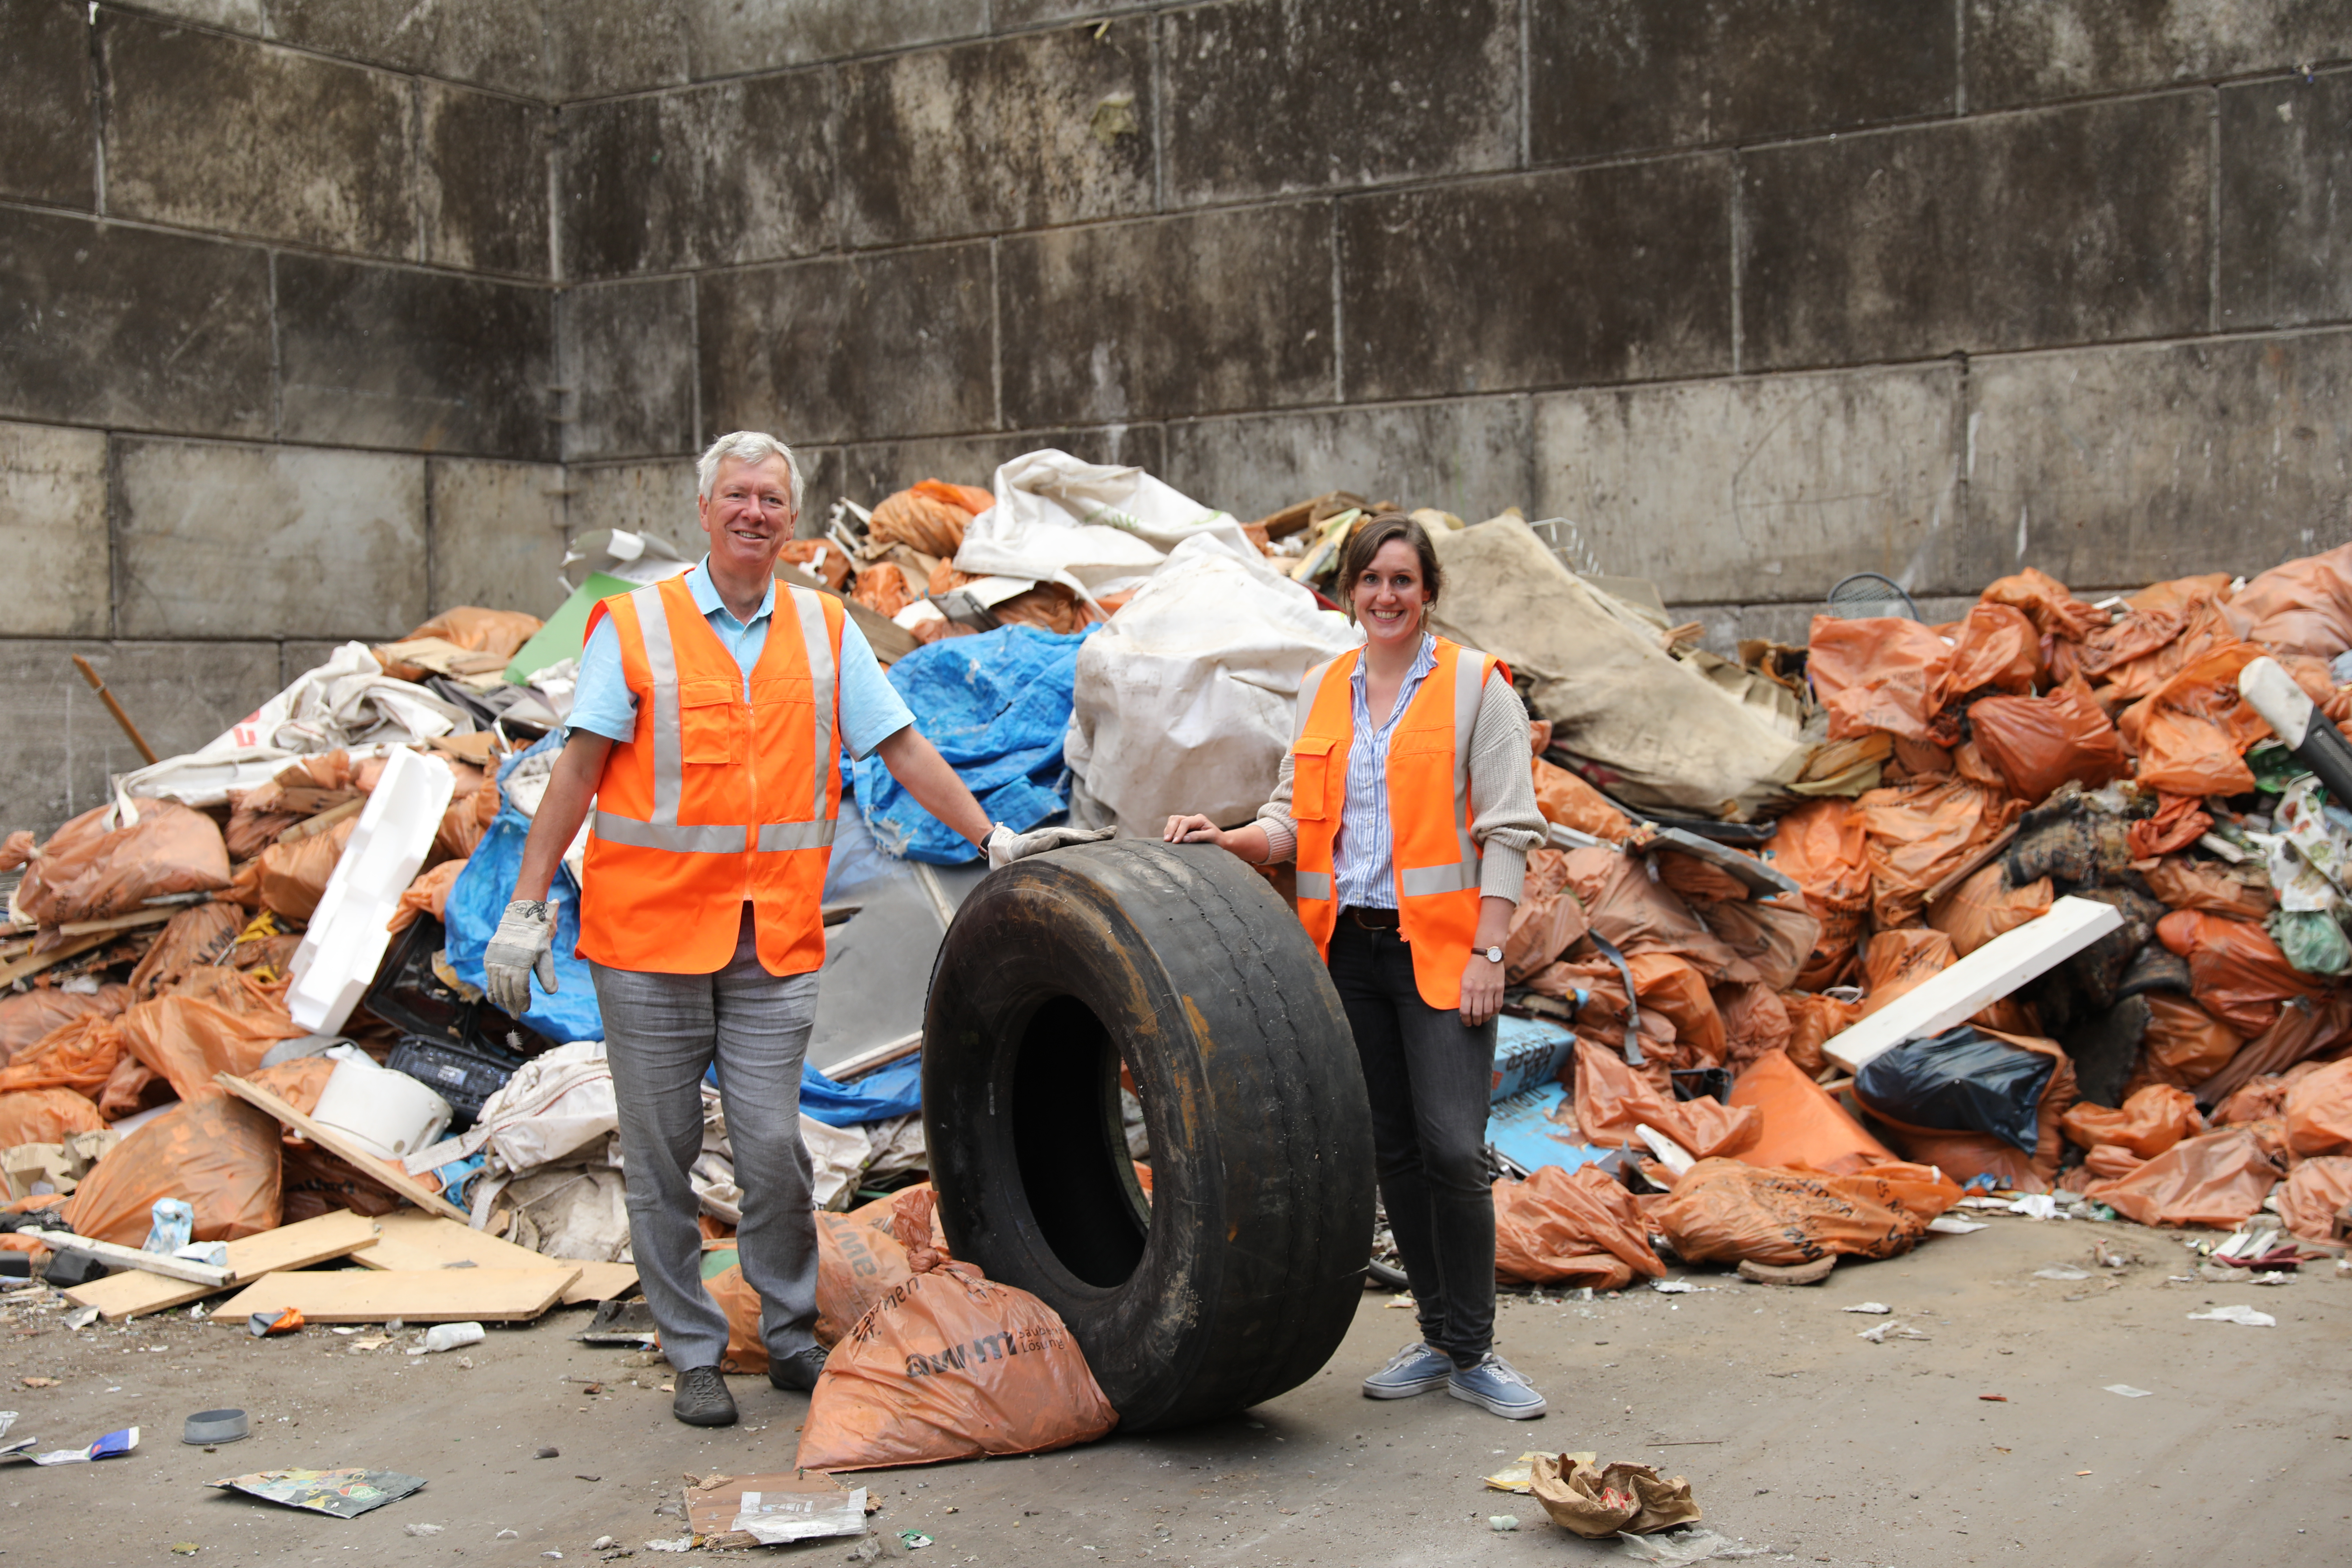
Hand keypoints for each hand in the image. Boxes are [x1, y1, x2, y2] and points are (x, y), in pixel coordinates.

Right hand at [483, 899, 555, 1017]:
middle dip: (512, 1005)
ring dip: (502, 1000)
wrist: (520, 919)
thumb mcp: (545, 954)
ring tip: (507, 1009)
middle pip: (507, 991)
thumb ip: (547, 974)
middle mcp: (505, 965)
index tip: (525, 1009)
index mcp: (520, 964)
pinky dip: (491, 990)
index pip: (519, 989)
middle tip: (516, 1016)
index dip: (522, 1001)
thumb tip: (552, 992)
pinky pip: (489, 979)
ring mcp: (495, 962)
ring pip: (497, 987)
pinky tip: (493, 999)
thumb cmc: (536, 938)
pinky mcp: (489, 959)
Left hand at [986, 823, 1115, 870]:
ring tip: (1112, 833)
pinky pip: (1078, 842)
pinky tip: (1099, 838)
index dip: (1088, 837)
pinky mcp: (1061, 843)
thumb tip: (1056, 839)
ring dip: (1097, 836)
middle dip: (1097, 836)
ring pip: (1082, 837)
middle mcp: (1060, 835)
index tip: (1101, 837)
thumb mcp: (1024, 848)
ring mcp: (1061, 838)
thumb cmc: (1016, 850)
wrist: (1009, 848)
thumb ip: (1039, 845)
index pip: (1074, 837)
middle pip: (1082, 835)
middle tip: (1114, 833)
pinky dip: (1090, 839)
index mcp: (1054, 836)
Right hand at [1162, 813, 1226, 848]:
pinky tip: (1169, 838)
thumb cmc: (1217, 839)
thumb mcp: (1211, 837)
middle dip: (1170, 829)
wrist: (1220, 840)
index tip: (1175, 842)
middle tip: (1167, 840)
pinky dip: (1169, 831)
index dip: (1179, 832)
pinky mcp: (1183, 827)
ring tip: (1167, 840)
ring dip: (1168, 829)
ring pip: (1173, 820)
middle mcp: (1192, 818)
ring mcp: (1187, 821)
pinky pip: (1173, 825)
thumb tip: (1184, 838)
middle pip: (1176, 819)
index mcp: (1199, 819)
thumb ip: (1198, 836)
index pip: (1185, 822)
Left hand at [1459, 946, 1504, 1027]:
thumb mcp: (1463, 979)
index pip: (1465, 1010)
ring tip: (1483, 1020)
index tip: (1466, 1022)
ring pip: (1488, 1012)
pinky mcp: (1499, 988)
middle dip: (1475, 1022)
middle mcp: (1478, 991)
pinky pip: (1498, 1005)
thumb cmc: (1473, 967)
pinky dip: (1494, 1012)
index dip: (1465, 1020)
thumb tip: (1465, 1008)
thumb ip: (1464, 993)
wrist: (1488, 954)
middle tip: (1475, 1023)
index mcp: (1466, 988)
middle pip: (1477, 1014)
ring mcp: (1490, 990)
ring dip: (1484, 1019)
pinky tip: (1491, 1013)